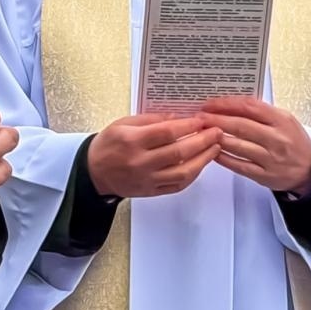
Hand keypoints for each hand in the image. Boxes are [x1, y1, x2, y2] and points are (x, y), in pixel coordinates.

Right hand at [86, 114, 222, 198]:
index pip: (166, 133)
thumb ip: (150, 119)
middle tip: (217, 132)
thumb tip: (177, 118)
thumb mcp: (124, 123)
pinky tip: (201, 164)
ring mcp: (147, 179)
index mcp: (132, 141)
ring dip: (203, 160)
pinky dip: (193, 175)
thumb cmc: (108, 144)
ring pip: (182, 172)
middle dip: (202, 141)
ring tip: (215, 148)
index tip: (201, 120)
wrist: (93, 172)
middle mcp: (140, 162)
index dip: (187, 126)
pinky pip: (178, 185)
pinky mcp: (151, 191)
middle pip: (179, 152)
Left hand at [198, 97, 310, 194]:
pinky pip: (239, 165)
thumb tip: (230, 103)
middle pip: (240, 126)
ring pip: (237, 146)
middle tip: (200, 117)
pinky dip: (223, 158)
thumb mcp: (284, 120)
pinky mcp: (264, 176)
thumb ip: (261, 112)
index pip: (250, 107)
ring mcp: (270, 158)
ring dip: (216, 138)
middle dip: (216, 120)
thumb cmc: (293, 140)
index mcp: (282, 120)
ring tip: (202, 132)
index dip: (227, 104)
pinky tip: (212, 151)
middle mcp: (277, 138)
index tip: (210, 103)